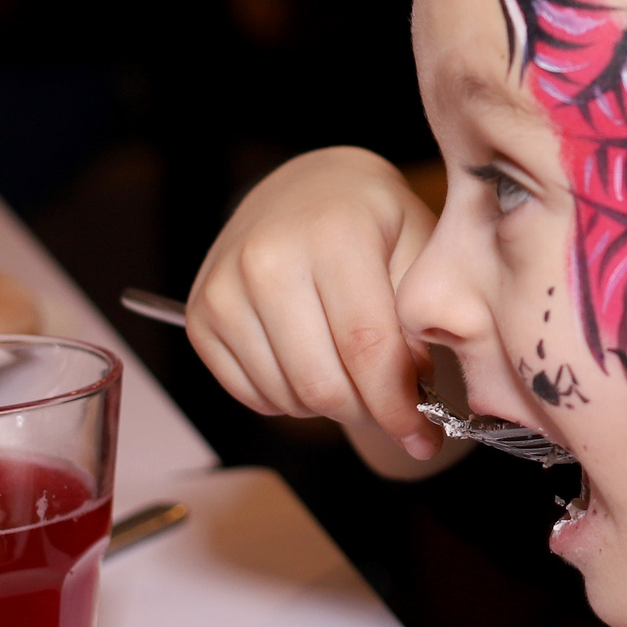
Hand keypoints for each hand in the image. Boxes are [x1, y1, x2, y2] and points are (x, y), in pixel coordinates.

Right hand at [188, 147, 442, 458]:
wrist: (308, 189)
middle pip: (323, 383)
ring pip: (288, 397)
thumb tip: (418, 397)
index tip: (424, 437)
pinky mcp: (201, 316)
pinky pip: (252, 396)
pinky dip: (291, 400)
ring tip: (355, 376)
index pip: (366, 348)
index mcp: (333, 233)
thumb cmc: (373, 223)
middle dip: (369, 414)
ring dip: (331, 407)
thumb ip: (424, 321)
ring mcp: (224, 288)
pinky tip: (314, 365)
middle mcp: (267, 258)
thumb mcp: (420, 248)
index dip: (398, 406)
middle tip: (395, 413)